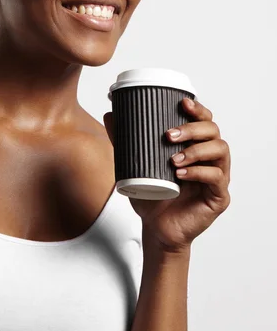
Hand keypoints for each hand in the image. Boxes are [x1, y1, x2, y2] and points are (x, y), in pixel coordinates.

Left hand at [103, 97, 230, 253]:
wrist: (155, 228)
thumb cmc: (151, 194)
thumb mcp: (134, 164)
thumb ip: (124, 140)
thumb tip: (110, 114)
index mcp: (195, 146)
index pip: (204, 121)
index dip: (198, 109)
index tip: (182, 102)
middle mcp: (210, 158)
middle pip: (214, 131)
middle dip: (192, 128)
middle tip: (169, 135)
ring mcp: (217, 177)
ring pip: (220, 150)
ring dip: (196, 150)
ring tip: (173, 158)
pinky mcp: (219, 197)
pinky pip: (217, 178)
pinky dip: (199, 172)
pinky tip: (181, 174)